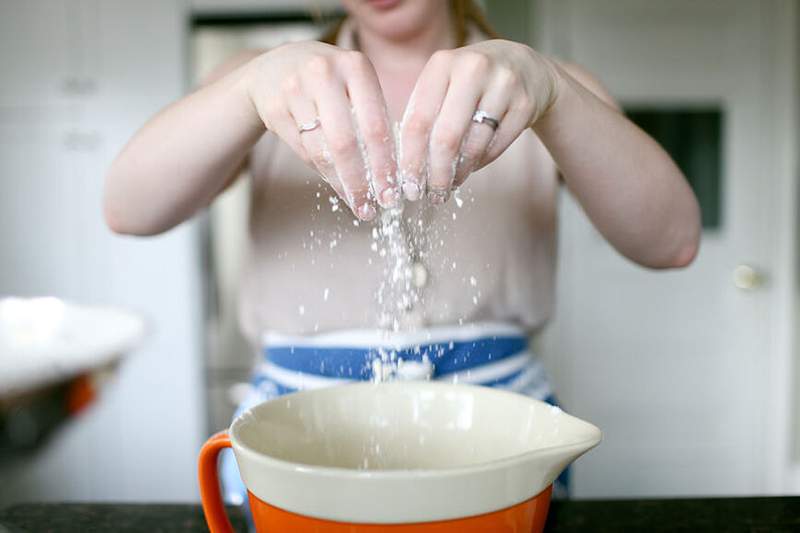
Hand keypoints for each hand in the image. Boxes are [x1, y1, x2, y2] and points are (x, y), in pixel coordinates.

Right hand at [245, 41, 397, 219]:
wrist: (275, 68)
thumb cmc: (330, 84)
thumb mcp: (354, 85)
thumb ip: (372, 120)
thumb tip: (391, 177)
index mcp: (355, 66)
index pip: (375, 125)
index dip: (384, 165)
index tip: (392, 193)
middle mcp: (324, 73)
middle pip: (345, 142)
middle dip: (360, 182)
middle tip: (371, 208)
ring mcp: (294, 89)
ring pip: (321, 151)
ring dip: (341, 183)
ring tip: (356, 204)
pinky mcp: (273, 107)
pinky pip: (302, 150)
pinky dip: (322, 172)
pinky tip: (336, 185)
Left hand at [397, 40, 560, 201]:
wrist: (524, 66)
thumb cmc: (471, 84)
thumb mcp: (444, 84)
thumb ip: (424, 116)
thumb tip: (408, 170)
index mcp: (442, 64)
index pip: (418, 120)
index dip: (411, 159)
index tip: (408, 185)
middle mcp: (473, 68)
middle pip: (446, 137)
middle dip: (437, 174)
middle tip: (432, 194)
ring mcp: (503, 84)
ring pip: (474, 145)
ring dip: (460, 172)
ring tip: (451, 183)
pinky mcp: (526, 103)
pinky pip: (497, 146)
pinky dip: (481, 163)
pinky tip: (472, 167)